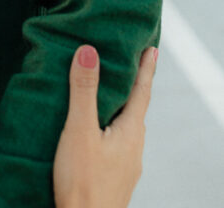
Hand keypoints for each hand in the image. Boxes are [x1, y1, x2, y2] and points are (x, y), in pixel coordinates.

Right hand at [53, 45, 156, 207]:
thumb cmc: (83, 183)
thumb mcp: (79, 130)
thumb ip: (84, 91)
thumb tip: (89, 51)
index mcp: (130, 132)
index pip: (141, 92)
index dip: (145, 68)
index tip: (152, 48)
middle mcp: (133, 148)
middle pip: (134, 109)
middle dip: (131, 85)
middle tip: (125, 63)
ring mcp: (125, 165)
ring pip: (124, 127)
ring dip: (118, 107)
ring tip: (107, 93)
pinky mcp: (113, 177)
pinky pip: (115, 142)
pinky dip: (108, 126)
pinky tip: (94, 131)